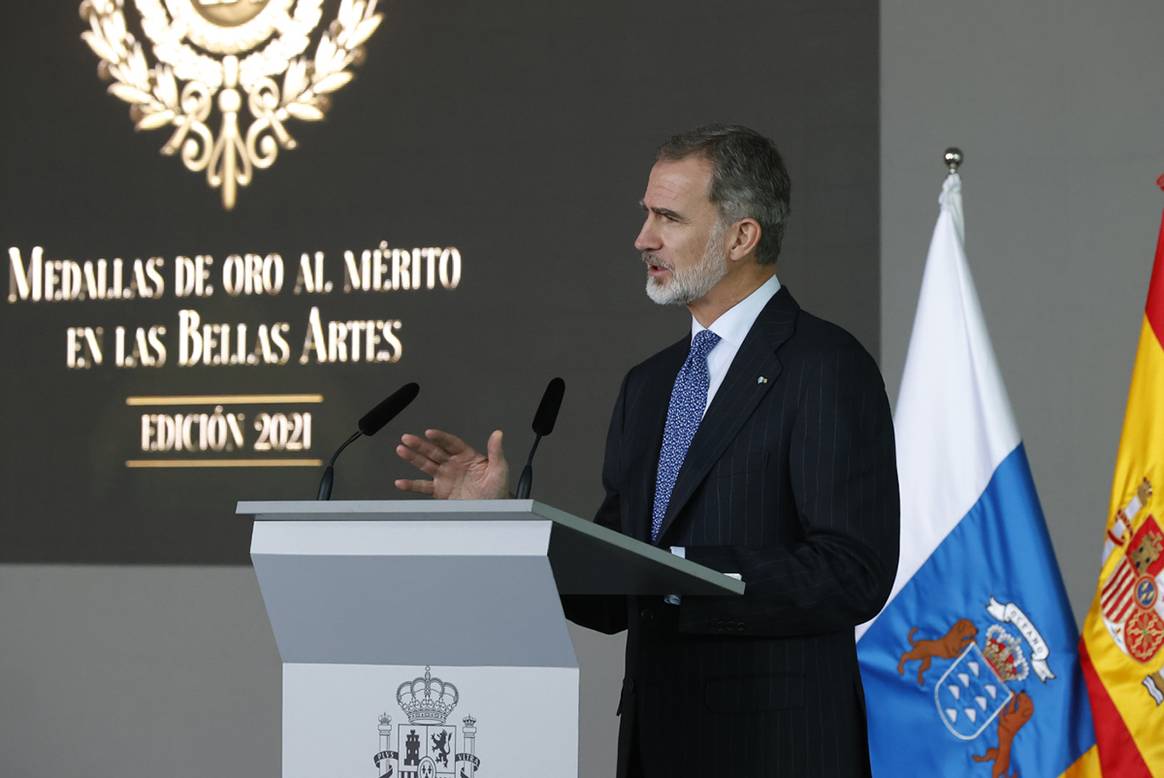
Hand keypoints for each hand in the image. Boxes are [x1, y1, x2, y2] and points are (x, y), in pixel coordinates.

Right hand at [394, 429, 509, 499]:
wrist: (493, 510)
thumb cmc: (498, 489)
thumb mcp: (499, 469)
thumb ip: (496, 451)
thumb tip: (498, 434)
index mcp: (467, 456)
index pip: (451, 443)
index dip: (440, 438)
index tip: (430, 433)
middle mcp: (454, 464)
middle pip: (434, 451)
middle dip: (420, 445)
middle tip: (407, 438)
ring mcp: (445, 477)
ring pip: (426, 465)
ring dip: (413, 458)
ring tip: (401, 450)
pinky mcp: (441, 491)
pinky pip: (424, 487)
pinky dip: (412, 485)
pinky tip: (401, 483)